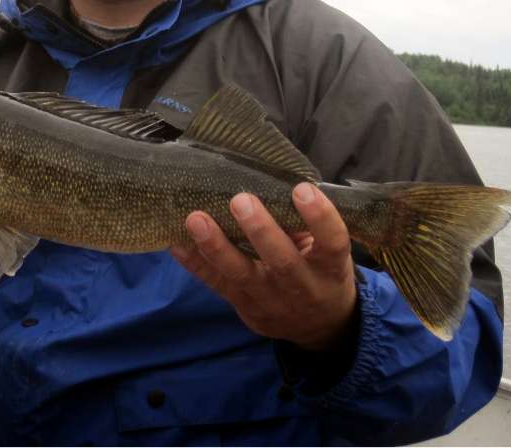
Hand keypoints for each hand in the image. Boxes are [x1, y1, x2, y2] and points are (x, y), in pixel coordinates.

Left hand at [171, 182, 356, 350]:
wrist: (319, 328)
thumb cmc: (321, 271)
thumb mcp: (328, 253)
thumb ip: (306, 227)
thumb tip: (271, 182)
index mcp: (331, 269)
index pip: (333, 243)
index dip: (320, 217)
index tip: (301, 189)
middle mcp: (303, 288)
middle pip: (282, 262)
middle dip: (260, 230)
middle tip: (240, 200)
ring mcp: (271, 302)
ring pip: (242, 275)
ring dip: (216, 246)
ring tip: (196, 219)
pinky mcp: (245, 308)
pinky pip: (218, 285)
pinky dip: (196, 264)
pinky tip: (177, 243)